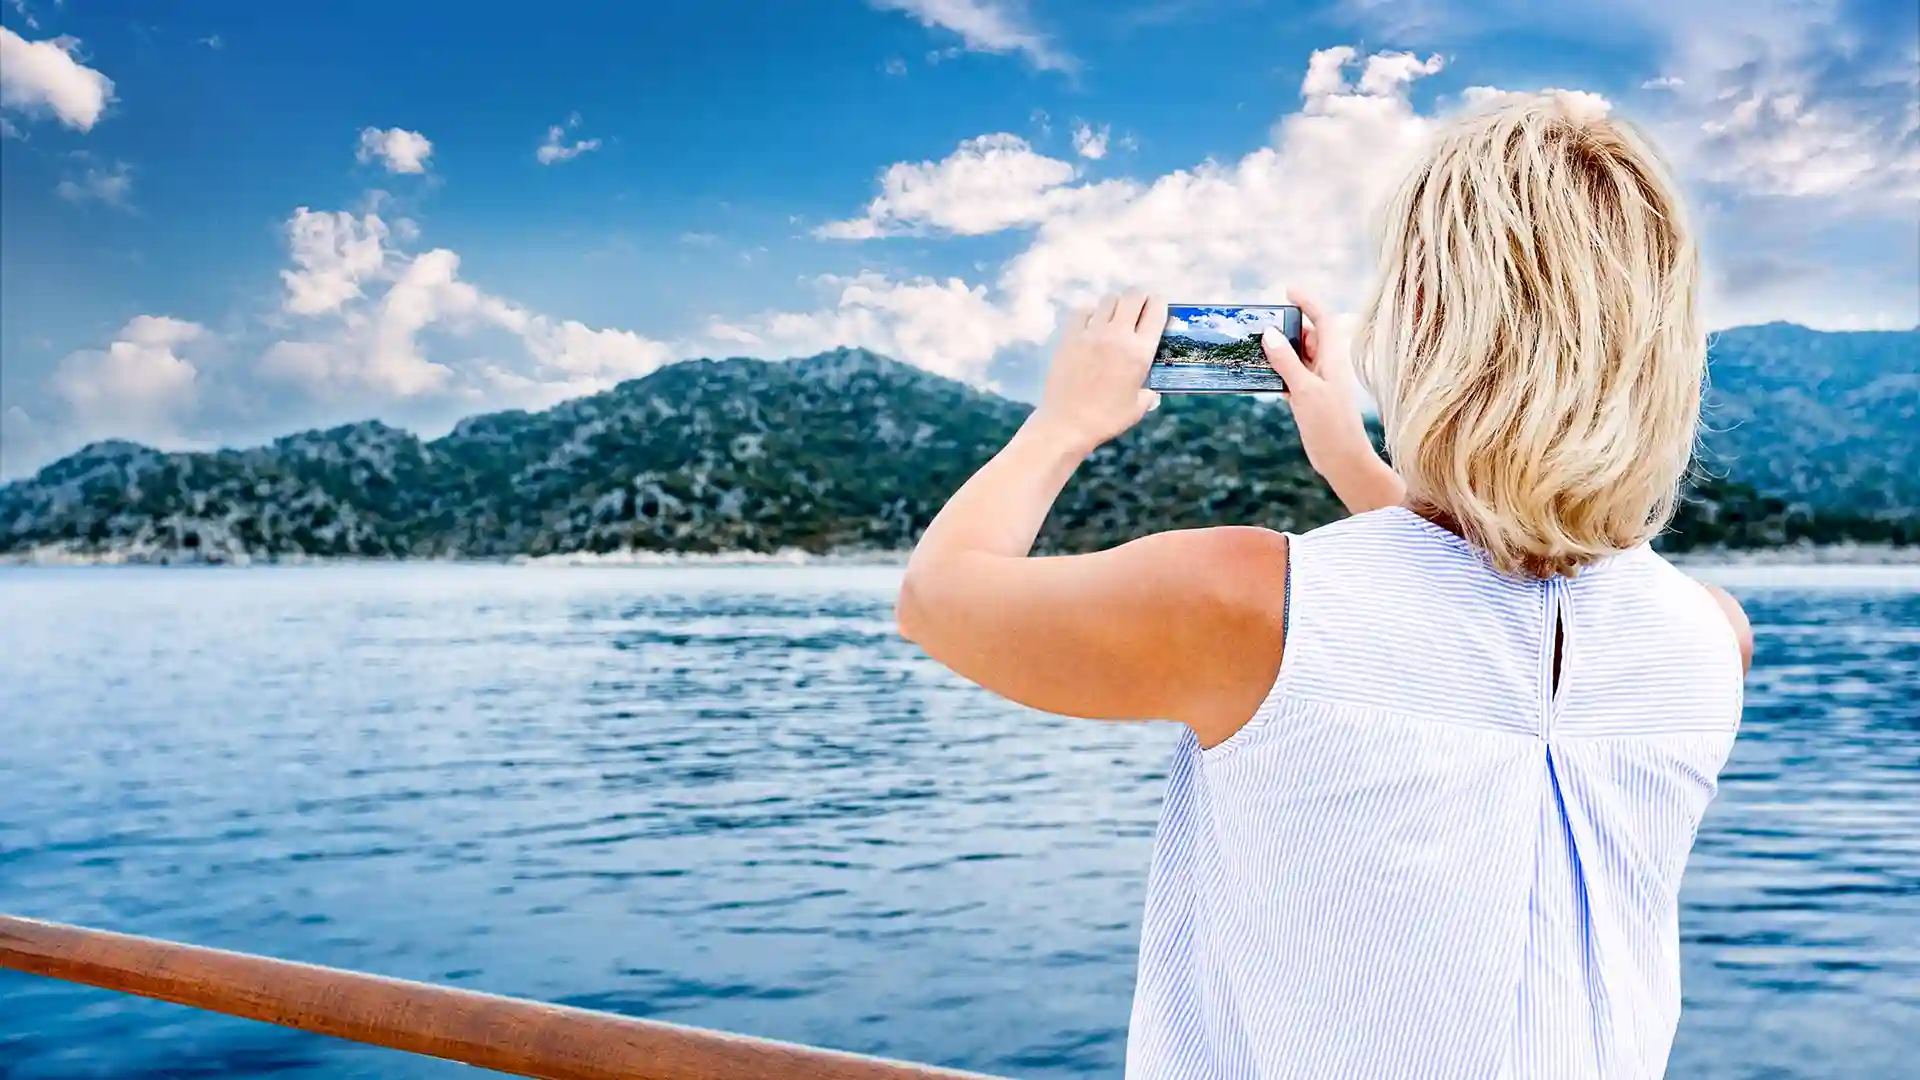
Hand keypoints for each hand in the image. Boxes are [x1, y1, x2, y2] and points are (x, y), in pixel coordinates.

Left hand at [1030, 292, 1164, 452]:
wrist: (1067, 424)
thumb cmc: (1106, 419)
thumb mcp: (1138, 407)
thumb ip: (1149, 392)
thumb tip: (1152, 389)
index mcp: (1140, 352)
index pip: (1156, 311)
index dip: (1159, 304)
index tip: (1157, 307)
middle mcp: (1117, 336)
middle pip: (1133, 296)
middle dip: (1139, 297)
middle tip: (1138, 307)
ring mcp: (1091, 334)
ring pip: (1108, 300)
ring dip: (1116, 304)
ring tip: (1115, 316)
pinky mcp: (1070, 337)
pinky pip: (1083, 311)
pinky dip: (1091, 312)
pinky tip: (1092, 324)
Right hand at [1263, 287, 1405, 513]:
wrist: (1342, 460)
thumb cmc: (1331, 425)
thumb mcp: (1306, 390)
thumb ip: (1287, 361)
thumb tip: (1270, 333)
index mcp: (1333, 358)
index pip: (1322, 320)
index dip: (1308, 302)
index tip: (1287, 290)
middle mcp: (1326, 366)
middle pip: (1305, 335)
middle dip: (1285, 325)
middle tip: (1258, 320)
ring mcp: (1316, 382)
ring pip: (1294, 356)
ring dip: (1276, 349)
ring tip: (1251, 343)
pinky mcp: (1307, 398)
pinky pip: (1288, 376)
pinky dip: (1274, 371)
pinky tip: (1257, 372)